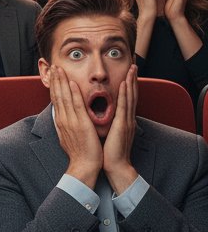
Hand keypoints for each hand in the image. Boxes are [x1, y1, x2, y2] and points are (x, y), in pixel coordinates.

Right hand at [47, 66, 102, 187]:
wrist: (84, 165)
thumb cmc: (79, 153)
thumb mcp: (68, 137)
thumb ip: (66, 125)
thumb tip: (63, 118)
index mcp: (61, 122)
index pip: (55, 99)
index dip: (53, 86)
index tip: (53, 75)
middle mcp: (63, 119)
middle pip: (57, 95)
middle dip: (55, 80)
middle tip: (53, 67)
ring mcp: (71, 121)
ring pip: (64, 97)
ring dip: (61, 82)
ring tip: (59, 70)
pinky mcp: (81, 124)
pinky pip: (76, 105)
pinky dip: (73, 93)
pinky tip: (71, 83)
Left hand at [103, 64, 138, 194]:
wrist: (113, 165)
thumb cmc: (107, 151)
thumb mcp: (106, 132)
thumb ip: (105, 122)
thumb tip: (97, 114)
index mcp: (121, 120)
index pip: (124, 99)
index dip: (127, 86)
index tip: (126, 73)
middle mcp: (126, 119)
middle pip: (130, 95)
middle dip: (132, 80)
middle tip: (133, 66)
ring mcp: (126, 121)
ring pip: (129, 97)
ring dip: (131, 82)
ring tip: (132, 69)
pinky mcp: (122, 125)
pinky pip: (123, 106)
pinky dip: (125, 93)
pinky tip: (125, 83)